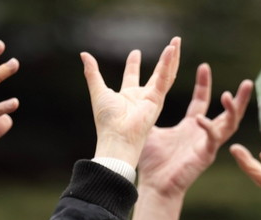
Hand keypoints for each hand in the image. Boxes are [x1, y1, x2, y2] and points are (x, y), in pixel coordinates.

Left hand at [81, 37, 181, 166]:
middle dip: (164, 59)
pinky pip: (164, 80)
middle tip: (171, 43)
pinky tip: (171, 51)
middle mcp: (142, 98)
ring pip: (165, 75)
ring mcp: (152, 99)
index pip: (132, 76)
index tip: (136, 53)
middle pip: (156, 74)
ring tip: (176, 41)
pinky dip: (167, 65)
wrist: (116, 137)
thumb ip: (92, 72)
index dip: (133, 64)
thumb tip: (84, 54)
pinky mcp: (157, 101)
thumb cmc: (107, 121)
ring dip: (171, 58)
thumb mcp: (98, 90)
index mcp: (128, 96)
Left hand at [137, 64, 251, 197]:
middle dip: (239, 98)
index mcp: (190, 127)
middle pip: (228, 113)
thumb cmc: (152, 163)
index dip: (204, 84)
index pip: (201, 101)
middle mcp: (202, 134)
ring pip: (230, 125)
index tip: (204, 66)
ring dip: (234, 110)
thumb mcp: (151, 131)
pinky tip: (201, 119)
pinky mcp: (205, 156)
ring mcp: (206, 145)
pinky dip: (208, 128)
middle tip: (249, 82)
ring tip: (233, 94)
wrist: (154, 185)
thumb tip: (139, 101)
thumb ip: (150, 114)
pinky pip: (212, 139)